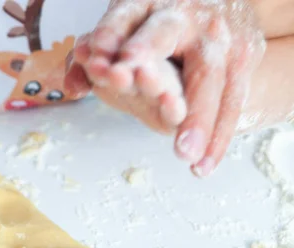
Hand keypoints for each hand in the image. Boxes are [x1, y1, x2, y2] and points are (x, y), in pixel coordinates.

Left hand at [67, 0, 264, 176]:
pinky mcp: (241, 57)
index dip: (111, 34)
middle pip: (166, 38)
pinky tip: (202, 165)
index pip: (124, 17)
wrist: (215, 12)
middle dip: (153, 65)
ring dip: (197, 117)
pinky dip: (218, 135)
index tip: (100, 57)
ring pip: (208, 75)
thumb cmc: (151, 30)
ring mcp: (215, 35)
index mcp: (144, 4)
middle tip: (141, 83)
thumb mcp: (117, 37)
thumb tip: (72, 87)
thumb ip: (89, 61)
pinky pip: (233, 100)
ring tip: (184, 152)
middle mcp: (181, 15)